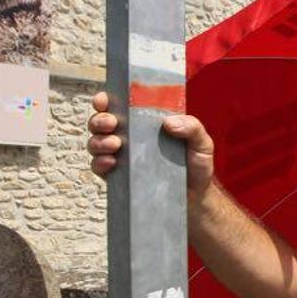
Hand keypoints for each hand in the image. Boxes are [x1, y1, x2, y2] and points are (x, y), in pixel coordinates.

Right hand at [87, 91, 215, 194]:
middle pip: (100, 122)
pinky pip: (99, 167)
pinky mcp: (119, 176)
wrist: (196, 197)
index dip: (105, 100)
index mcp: (145, 122)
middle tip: (112, 123)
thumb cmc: (197, 166)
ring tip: (115, 144)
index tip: (104, 100)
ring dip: (99, 141)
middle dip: (100, 120)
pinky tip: (112, 162)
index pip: (118, 105)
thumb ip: (192, 127)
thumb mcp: (201, 142)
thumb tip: (169, 122)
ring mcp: (122, 156)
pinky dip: (100, 163)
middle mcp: (129, 136)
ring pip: (95, 143)